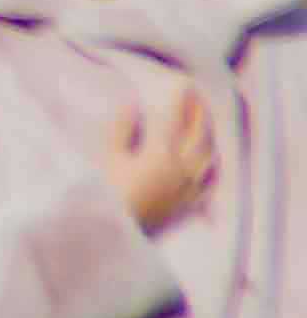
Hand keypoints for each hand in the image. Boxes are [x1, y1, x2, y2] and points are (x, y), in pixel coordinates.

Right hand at [105, 79, 218, 234]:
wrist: (114, 233)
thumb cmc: (104, 193)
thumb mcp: (107, 157)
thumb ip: (121, 129)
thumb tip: (133, 105)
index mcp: (160, 154)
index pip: (174, 120)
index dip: (179, 101)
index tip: (182, 84)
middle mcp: (181, 169)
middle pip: (197, 136)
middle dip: (198, 114)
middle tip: (197, 98)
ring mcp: (188, 187)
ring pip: (208, 156)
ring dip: (208, 136)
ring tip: (205, 123)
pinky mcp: (189, 203)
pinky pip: (209, 180)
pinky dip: (212, 164)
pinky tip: (210, 160)